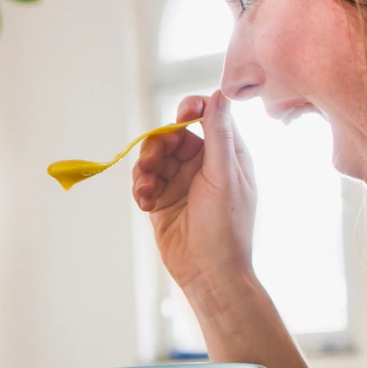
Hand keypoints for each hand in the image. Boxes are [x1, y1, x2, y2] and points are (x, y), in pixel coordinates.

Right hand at [132, 91, 256, 294]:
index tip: (181, 116)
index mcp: (226, 155)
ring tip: (146, 189)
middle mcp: (203, 165)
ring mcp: (180, 183)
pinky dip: (141, 188)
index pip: (206, 117)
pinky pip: (143, 181)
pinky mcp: (161, 201)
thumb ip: (219, 134)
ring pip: (153, 158)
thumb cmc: (226, 226)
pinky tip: (145, 203)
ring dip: (144, 169)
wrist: (209, 273)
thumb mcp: (223, 175)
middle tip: (151, 164)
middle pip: (172, 137)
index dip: (191, 111)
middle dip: (158, 146)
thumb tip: (219, 94)